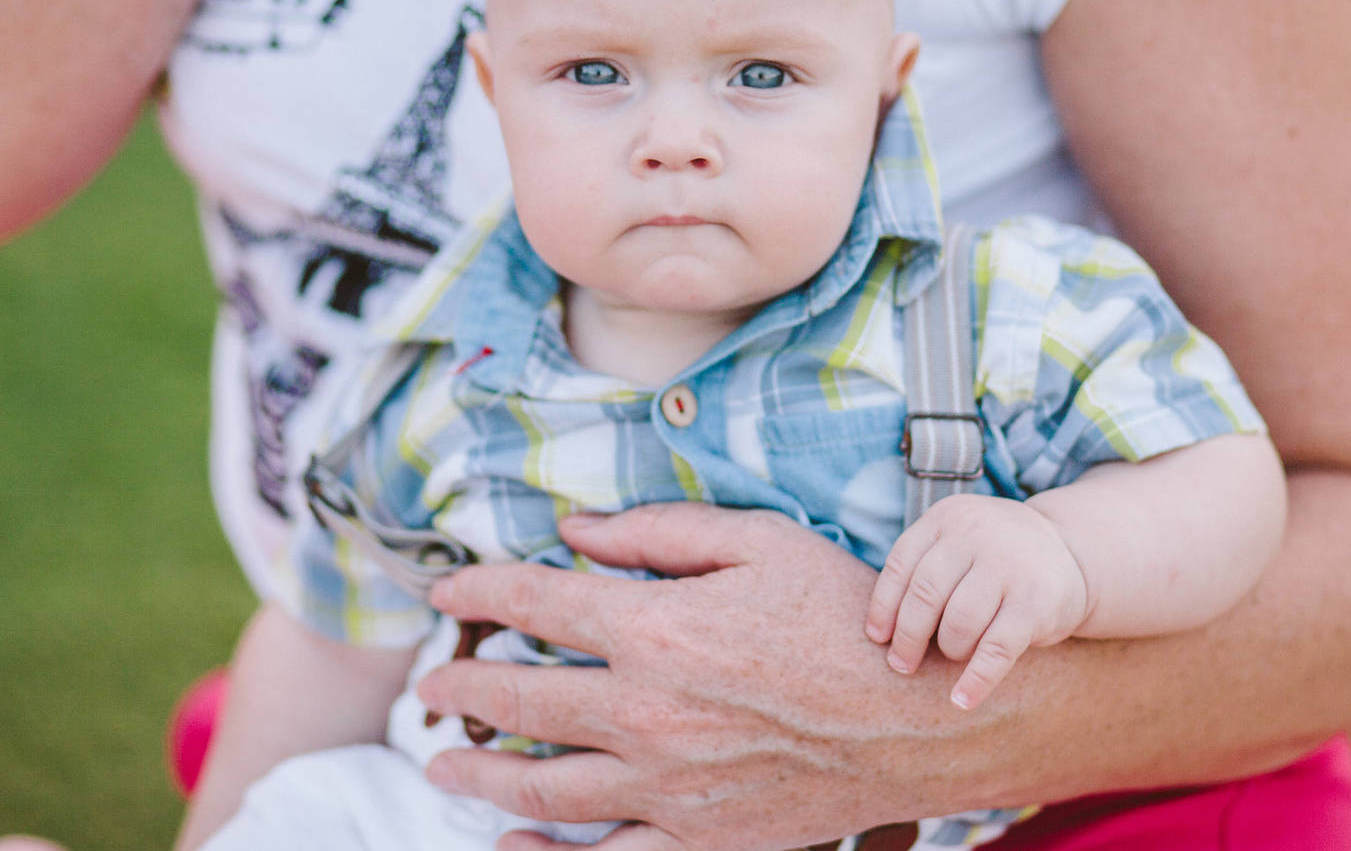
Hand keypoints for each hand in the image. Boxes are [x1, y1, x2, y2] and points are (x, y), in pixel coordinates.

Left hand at [416, 503, 980, 850]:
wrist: (921, 714)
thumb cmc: (844, 615)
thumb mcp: (756, 541)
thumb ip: (656, 533)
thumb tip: (574, 530)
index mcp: (654, 627)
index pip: (532, 603)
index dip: (477, 591)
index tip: (445, 589)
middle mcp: (645, 710)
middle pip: (519, 699)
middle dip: (461, 686)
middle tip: (429, 683)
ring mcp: (667, 784)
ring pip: (541, 786)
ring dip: (478, 773)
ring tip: (440, 763)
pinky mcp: (700, 837)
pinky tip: (511, 840)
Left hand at [866, 495, 1088, 709]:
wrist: (1069, 551)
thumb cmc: (994, 557)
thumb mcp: (958, 541)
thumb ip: (923, 569)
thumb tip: (881, 632)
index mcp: (948, 517)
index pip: (901, 564)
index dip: (883, 606)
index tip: (877, 637)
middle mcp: (977, 535)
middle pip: (925, 595)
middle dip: (907, 636)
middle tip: (901, 664)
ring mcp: (1009, 568)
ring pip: (958, 624)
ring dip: (949, 649)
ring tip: (953, 653)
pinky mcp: (1035, 604)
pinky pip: (996, 650)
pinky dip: (976, 680)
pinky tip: (961, 700)